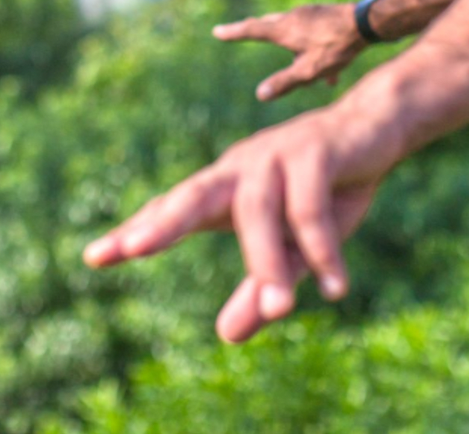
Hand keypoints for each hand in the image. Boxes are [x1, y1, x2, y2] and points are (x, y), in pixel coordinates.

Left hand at [83, 103, 393, 342]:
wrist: (375, 130)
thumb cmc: (324, 189)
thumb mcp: (292, 248)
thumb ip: (260, 289)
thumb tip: (227, 338)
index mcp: (225, 187)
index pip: (173, 208)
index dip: (135, 231)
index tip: (93, 257)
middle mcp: (241, 168)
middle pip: (193, 193)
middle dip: (163, 222)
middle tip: (133, 249)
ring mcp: (275, 155)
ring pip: (258, 211)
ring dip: (267, 263)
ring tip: (281, 311)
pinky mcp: (315, 151)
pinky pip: (311, 208)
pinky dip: (323, 249)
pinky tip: (336, 288)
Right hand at [214, 3, 366, 100]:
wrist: (367, 23)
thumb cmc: (336, 47)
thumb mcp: (308, 71)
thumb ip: (284, 82)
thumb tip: (260, 94)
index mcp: (283, 30)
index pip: (251, 30)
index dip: (233, 33)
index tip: (217, 31)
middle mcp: (292, 18)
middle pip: (267, 25)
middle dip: (254, 31)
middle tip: (238, 32)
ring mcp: (308, 14)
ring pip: (291, 31)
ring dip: (289, 46)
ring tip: (298, 67)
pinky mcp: (323, 16)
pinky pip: (310, 33)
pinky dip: (310, 49)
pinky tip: (330, 72)